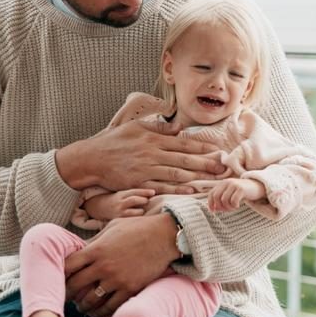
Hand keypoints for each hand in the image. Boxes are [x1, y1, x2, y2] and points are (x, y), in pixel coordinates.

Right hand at [57, 119, 225, 194]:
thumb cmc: (113, 142)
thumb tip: (177, 125)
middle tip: (224, 168)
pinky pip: (162, 187)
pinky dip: (177, 190)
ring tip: (213, 180)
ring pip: (177, 174)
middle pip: (185, 160)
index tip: (218, 151)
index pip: (183, 144)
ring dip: (197, 177)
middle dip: (207, 164)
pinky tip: (191, 191)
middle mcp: (152, 153)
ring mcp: (146, 169)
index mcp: (153, 138)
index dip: (202, 148)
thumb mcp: (135, 127)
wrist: (91, 158)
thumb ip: (157, 127)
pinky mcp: (139, 183)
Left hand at [63, 213, 180, 316]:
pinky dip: (102, 311)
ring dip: (84, 305)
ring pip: (91, 300)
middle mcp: (103, 266)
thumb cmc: (138, 228)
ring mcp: (117, 279)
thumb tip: (81, 250)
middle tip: (68, 297)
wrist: (164, 236)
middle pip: (75, 285)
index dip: (61, 274)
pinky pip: (110, 306)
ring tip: (83, 306)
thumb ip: (95, 241)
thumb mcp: (112, 228)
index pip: (67, 266)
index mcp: (96, 249)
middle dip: (68, 293)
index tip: (61, 278)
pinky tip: (99, 311)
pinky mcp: (130, 288)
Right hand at [84, 188, 155, 220]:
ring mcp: (120, 212)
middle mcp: (121, 202)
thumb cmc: (117, 200)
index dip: (145, 191)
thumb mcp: (123, 194)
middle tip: (147, 201)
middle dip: (143, 200)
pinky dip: (137, 219)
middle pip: (134, 200)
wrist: (99, 207)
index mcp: (122, 194)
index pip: (134, 191)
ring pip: (135, 211)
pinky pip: (132, 220)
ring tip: (143, 211)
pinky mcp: (120, 220)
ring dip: (142, 211)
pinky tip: (140, 219)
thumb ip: (135, 193)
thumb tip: (153, 193)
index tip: (153, 192)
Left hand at [206, 178, 264, 211]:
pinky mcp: (241, 189)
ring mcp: (234, 185)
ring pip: (224, 200)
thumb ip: (222, 199)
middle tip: (227, 210)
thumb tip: (214, 209)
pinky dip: (234, 206)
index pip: (211, 194)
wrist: (258, 186)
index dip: (210, 203)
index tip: (213, 211)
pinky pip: (233, 201)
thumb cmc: (244, 192)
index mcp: (223, 183)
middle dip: (220, 207)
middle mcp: (227, 182)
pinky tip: (238, 206)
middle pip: (216, 197)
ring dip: (228, 207)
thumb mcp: (231, 194)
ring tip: (234, 208)